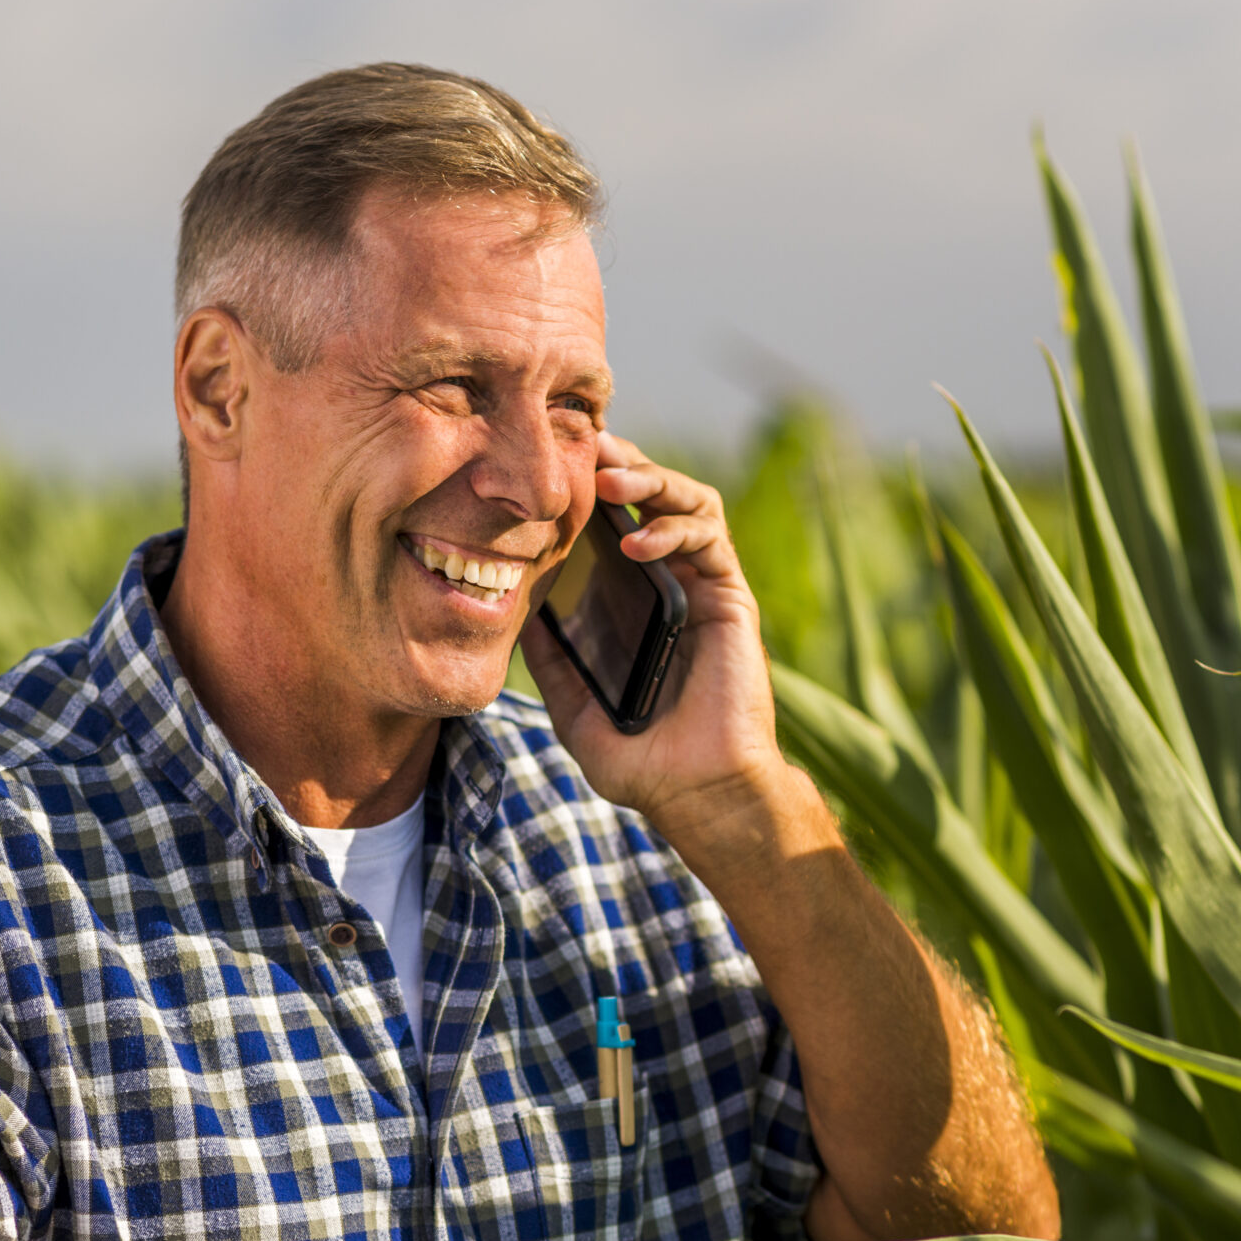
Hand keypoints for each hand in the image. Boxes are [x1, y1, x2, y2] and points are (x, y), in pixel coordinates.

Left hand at [519, 433, 794, 849]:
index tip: (540, 466)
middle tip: (579, 446)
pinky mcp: (729, 595)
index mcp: (627, 601)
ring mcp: (700, 584)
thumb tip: (511, 616)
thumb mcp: (575, 708)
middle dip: (617, 462)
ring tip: (609, 480)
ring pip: (685, 499)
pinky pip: (709, 537)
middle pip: (647, 495)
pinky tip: (638, 541)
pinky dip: (674, 527)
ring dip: (649, 478)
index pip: (608, 523)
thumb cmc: (642, 763)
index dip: (582, 488)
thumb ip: (550, 662)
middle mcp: (666, 582)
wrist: (698, 794)